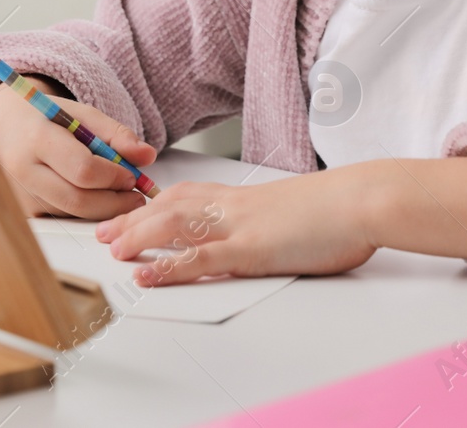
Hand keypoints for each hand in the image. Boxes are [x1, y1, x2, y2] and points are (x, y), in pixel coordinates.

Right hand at [0, 82, 156, 219]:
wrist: (1, 125)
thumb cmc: (44, 117)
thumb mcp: (81, 114)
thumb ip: (115, 134)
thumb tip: (148, 156)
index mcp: (37, 138)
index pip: (83, 170)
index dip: (114, 176)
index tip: (132, 175)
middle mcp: (22, 171)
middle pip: (79, 201)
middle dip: (115, 203)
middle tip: (136, 196)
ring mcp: (18, 196)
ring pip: (73, 214)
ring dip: (102, 209)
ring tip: (117, 193)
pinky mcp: (22, 212)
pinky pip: (62, 219)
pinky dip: (84, 212)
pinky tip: (92, 197)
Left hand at [92, 170, 377, 285]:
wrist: (362, 200)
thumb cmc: (336, 208)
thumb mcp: (290, 211)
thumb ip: (265, 220)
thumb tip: (260, 230)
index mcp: (241, 196)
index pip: (185, 195)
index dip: (152, 204)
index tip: (129, 212)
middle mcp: (232, 205)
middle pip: (169, 206)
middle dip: (132, 219)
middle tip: (104, 233)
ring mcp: (238, 226)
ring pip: (174, 225)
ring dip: (138, 236)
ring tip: (111, 249)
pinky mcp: (250, 248)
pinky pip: (200, 258)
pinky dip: (168, 265)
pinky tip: (147, 272)